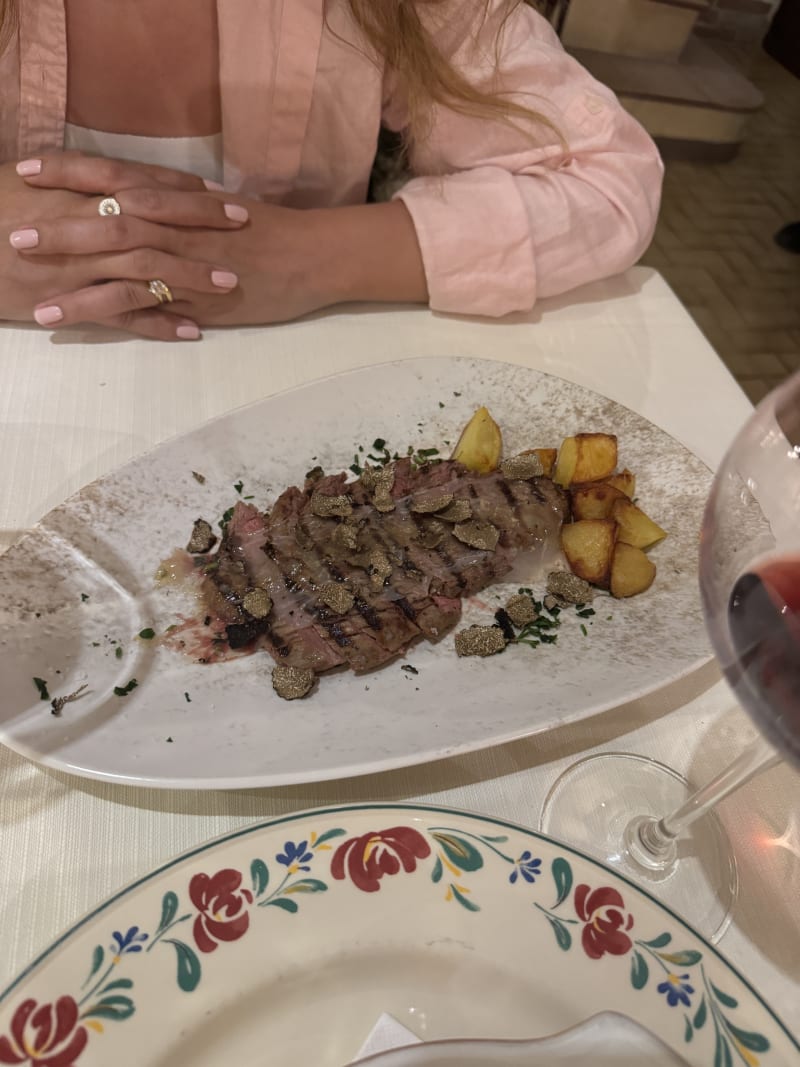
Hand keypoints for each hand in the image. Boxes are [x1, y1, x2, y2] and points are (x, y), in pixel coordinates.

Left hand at [17, 153, 428, 331]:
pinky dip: (105, 311)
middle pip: (110, 218)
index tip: (29, 170)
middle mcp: (180, 224)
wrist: (320, 256)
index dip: (71, 170)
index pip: (118, 175)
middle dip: (60, 227)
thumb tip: (146, 203)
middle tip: (15, 235)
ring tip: (33, 298)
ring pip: (121, 263)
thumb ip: (181, 210)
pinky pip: (145, 304)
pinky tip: (71, 322)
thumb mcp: (222, 213)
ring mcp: (190, 261)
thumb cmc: (275, 235)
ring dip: (72, 278)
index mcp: (182, 198)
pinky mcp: (201, 297)